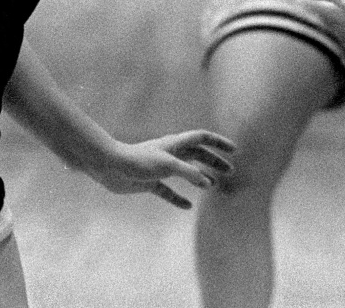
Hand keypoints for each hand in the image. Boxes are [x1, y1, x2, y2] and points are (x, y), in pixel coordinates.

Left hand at [85, 130, 234, 208]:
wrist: (110, 168)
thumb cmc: (138, 161)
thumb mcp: (167, 165)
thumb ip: (189, 173)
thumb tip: (208, 182)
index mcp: (176, 143)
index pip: (203, 138)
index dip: (219, 142)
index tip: (233, 150)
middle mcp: (171, 154)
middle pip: (198, 155)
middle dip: (214, 161)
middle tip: (230, 171)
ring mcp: (161, 168)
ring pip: (186, 171)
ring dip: (201, 177)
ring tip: (213, 185)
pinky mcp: (150, 182)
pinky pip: (168, 191)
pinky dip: (179, 198)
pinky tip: (187, 207)